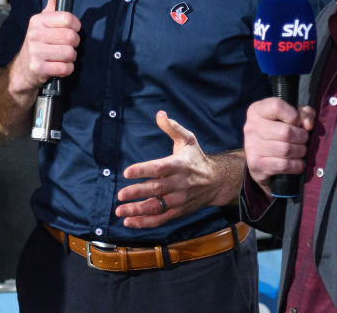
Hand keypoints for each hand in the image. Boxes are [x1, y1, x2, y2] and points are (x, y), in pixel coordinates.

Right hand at [7, 0, 80, 98]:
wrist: (22, 69)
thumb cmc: (38, 44)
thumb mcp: (41, 23)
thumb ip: (52, 6)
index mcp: (37, 21)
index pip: (68, 18)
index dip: (76, 26)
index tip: (73, 30)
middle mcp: (34, 34)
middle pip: (71, 37)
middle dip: (74, 44)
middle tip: (67, 46)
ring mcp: (35, 52)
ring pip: (70, 53)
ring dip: (71, 58)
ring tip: (62, 57)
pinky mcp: (38, 68)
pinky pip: (65, 68)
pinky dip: (67, 69)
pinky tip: (59, 67)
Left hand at [115, 111, 240, 228]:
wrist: (216, 182)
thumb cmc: (196, 158)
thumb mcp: (188, 139)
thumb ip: (173, 128)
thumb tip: (160, 114)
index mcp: (179, 165)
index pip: (159, 168)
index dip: (143, 170)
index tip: (127, 172)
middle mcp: (179, 184)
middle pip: (156, 189)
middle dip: (137, 193)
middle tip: (120, 195)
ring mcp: (178, 200)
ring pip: (157, 207)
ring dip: (137, 210)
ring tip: (120, 211)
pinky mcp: (178, 211)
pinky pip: (161, 219)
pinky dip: (145, 222)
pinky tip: (129, 222)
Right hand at [242, 98, 314, 198]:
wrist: (263, 159)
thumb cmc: (280, 132)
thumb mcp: (293, 117)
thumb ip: (305, 114)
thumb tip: (308, 125)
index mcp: (257, 110)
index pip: (277, 107)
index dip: (294, 116)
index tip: (297, 123)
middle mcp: (251, 126)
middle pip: (286, 132)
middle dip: (302, 138)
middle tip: (304, 140)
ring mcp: (251, 146)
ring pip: (286, 150)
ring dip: (300, 152)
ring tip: (301, 151)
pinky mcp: (255, 164)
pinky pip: (283, 165)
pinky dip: (296, 165)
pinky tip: (298, 163)